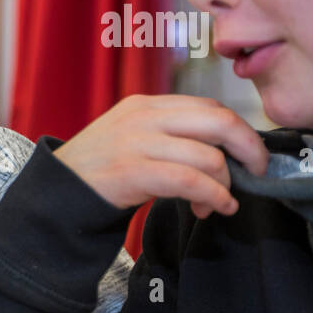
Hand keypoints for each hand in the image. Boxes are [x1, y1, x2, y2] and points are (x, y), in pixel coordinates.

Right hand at [54, 95, 269, 219]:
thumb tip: (222, 152)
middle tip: (257, 173)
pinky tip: (215, 208)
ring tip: (217, 203)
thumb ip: (169, 134)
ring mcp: (137, 143)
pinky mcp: (133, 172)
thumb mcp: (130, 137)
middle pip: (219, 122)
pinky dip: (214, 197)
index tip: (247, 157)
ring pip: (208, 157)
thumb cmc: (96, 171)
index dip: (239, 132)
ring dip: (225, 185)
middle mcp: (143, 117)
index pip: (209, 107)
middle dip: (249, 149)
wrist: (54, 193)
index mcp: (145, 104)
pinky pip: (191, 182)